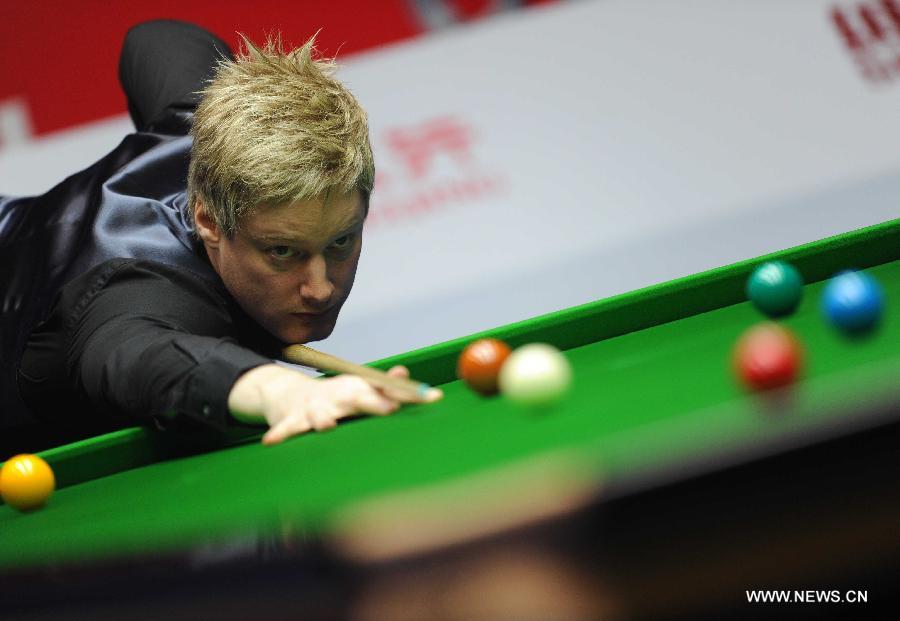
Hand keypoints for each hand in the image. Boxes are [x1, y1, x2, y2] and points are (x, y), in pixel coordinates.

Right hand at [227, 364, 441, 444]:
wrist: (288, 394)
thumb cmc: (333, 396)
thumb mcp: (359, 389)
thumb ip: (384, 387)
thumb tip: (407, 375)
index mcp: (357, 390)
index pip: (388, 391)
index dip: (409, 395)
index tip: (431, 397)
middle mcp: (338, 397)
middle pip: (358, 399)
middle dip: (374, 403)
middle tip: (391, 408)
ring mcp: (314, 409)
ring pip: (320, 416)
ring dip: (324, 420)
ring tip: (328, 425)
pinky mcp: (292, 421)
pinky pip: (286, 429)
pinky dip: (280, 434)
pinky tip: (272, 442)